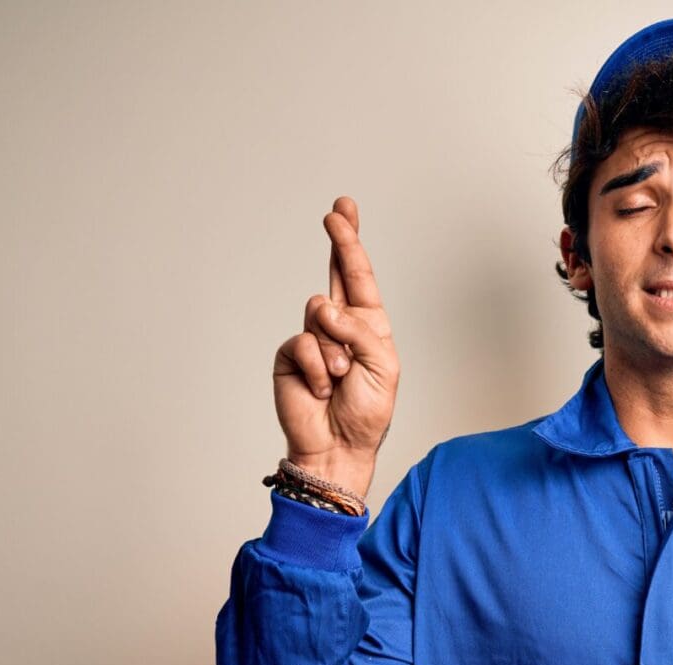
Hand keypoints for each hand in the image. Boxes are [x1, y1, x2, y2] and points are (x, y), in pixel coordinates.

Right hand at [272, 196, 400, 494]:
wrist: (339, 446)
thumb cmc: (367, 412)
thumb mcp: (382, 367)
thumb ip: (360, 332)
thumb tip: (325, 308)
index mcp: (368, 326)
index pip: (359, 277)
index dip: (350, 244)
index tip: (343, 211)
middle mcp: (340, 325)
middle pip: (335, 274)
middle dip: (339, 241)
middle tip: (337, 212)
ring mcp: (313, 338)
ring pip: (320, 314)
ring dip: (336, 349)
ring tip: (341, 378)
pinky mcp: (290, 355)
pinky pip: (302, 343)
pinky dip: (317, 367)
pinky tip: (322, 387)